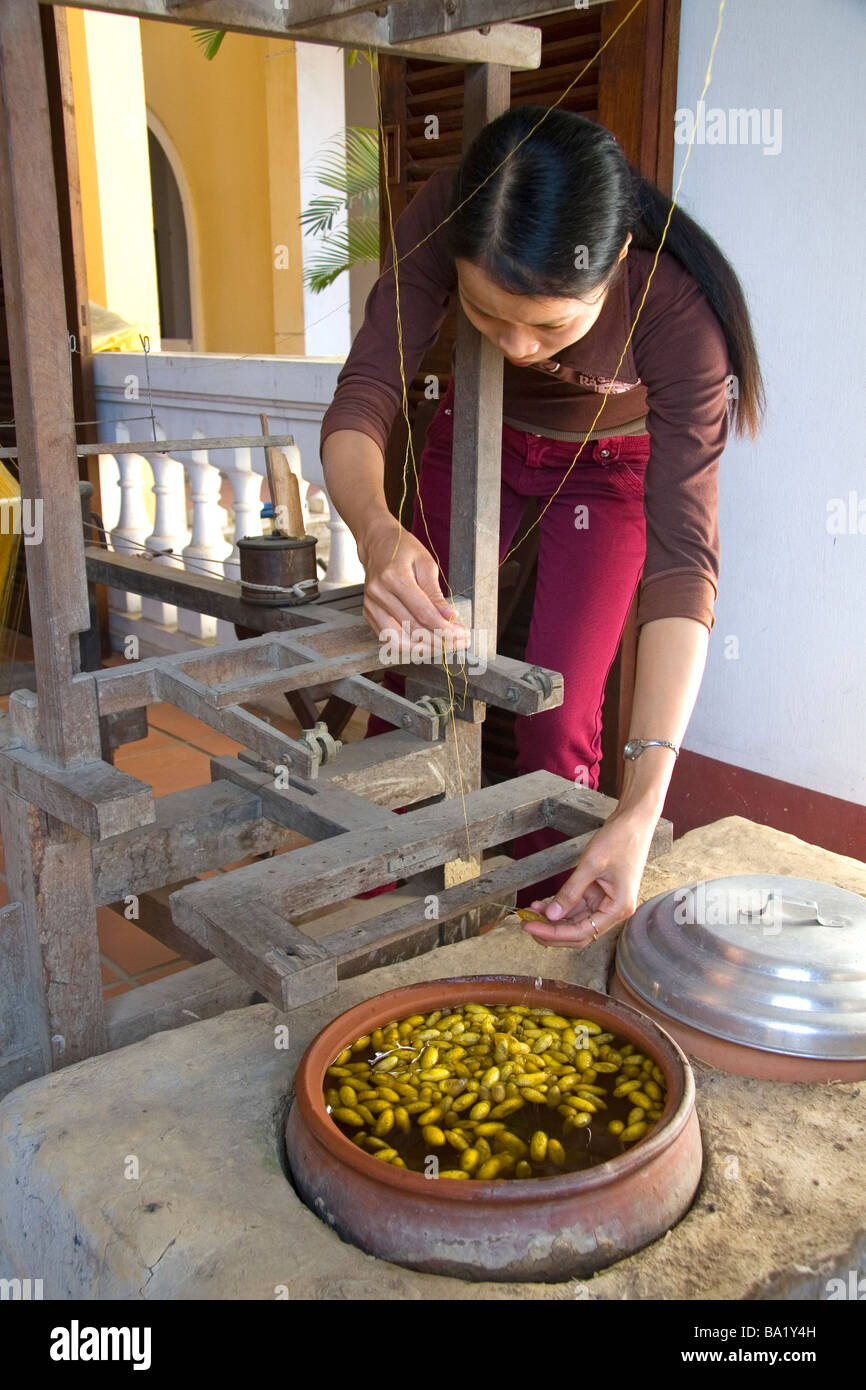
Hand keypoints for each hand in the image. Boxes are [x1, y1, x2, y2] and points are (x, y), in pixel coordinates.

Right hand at [360, 515, 470, 658]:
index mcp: (393, 577)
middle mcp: (379, 594)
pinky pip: (389, 639)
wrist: (378, 545)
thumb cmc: (403, 550)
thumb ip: (436, 594)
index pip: (422, 613)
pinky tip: (426, 642)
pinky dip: (409, 645)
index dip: (444, 628)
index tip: (460, 634)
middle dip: (439, 640)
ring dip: (424, 648)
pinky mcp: (369, 614)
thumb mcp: (426, 564)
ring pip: (398, 641)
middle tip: (458, 642)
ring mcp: (371, 606)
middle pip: (412, 629)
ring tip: (443, 645)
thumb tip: (449, 616)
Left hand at [520, 810, 655, 947]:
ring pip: (575, 922)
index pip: (582, 932)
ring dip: (553, 920)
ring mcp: (606, 903)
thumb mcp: (591, 864)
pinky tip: (541, 905)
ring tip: (529, 914)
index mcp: (618, 908)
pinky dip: (559, 907)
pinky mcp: (599, 894)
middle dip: (551, 931)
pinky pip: (576, 908)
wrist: (633, 823)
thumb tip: (552, 915)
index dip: (554, 933)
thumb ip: (570, 892)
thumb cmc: (619, 840)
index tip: (531, 927)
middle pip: (578, 933)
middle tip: (527, 925)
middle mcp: (614, 911)